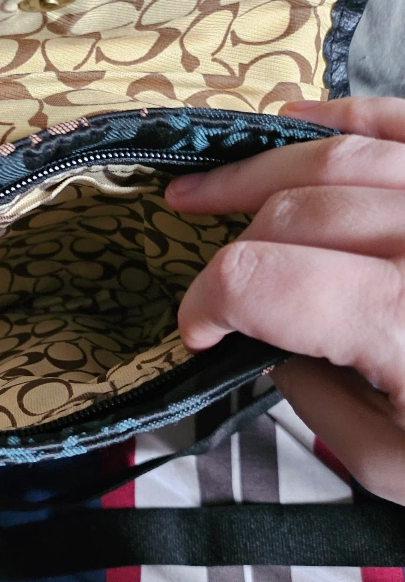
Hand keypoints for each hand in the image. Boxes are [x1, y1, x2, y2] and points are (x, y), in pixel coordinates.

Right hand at [166, 97, 404, 504]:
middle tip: (213, 284)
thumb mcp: (392, 464)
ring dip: (258, 169)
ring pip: (338, 156)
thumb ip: (315, 400)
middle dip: (234, 245)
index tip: (196, 331)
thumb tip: (269, 343)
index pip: (262, 279)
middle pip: (294, 213)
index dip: (207, 301)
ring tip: (207, 189)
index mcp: (403, 324)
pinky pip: (401, 121)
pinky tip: (289, 121)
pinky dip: (340, 117)